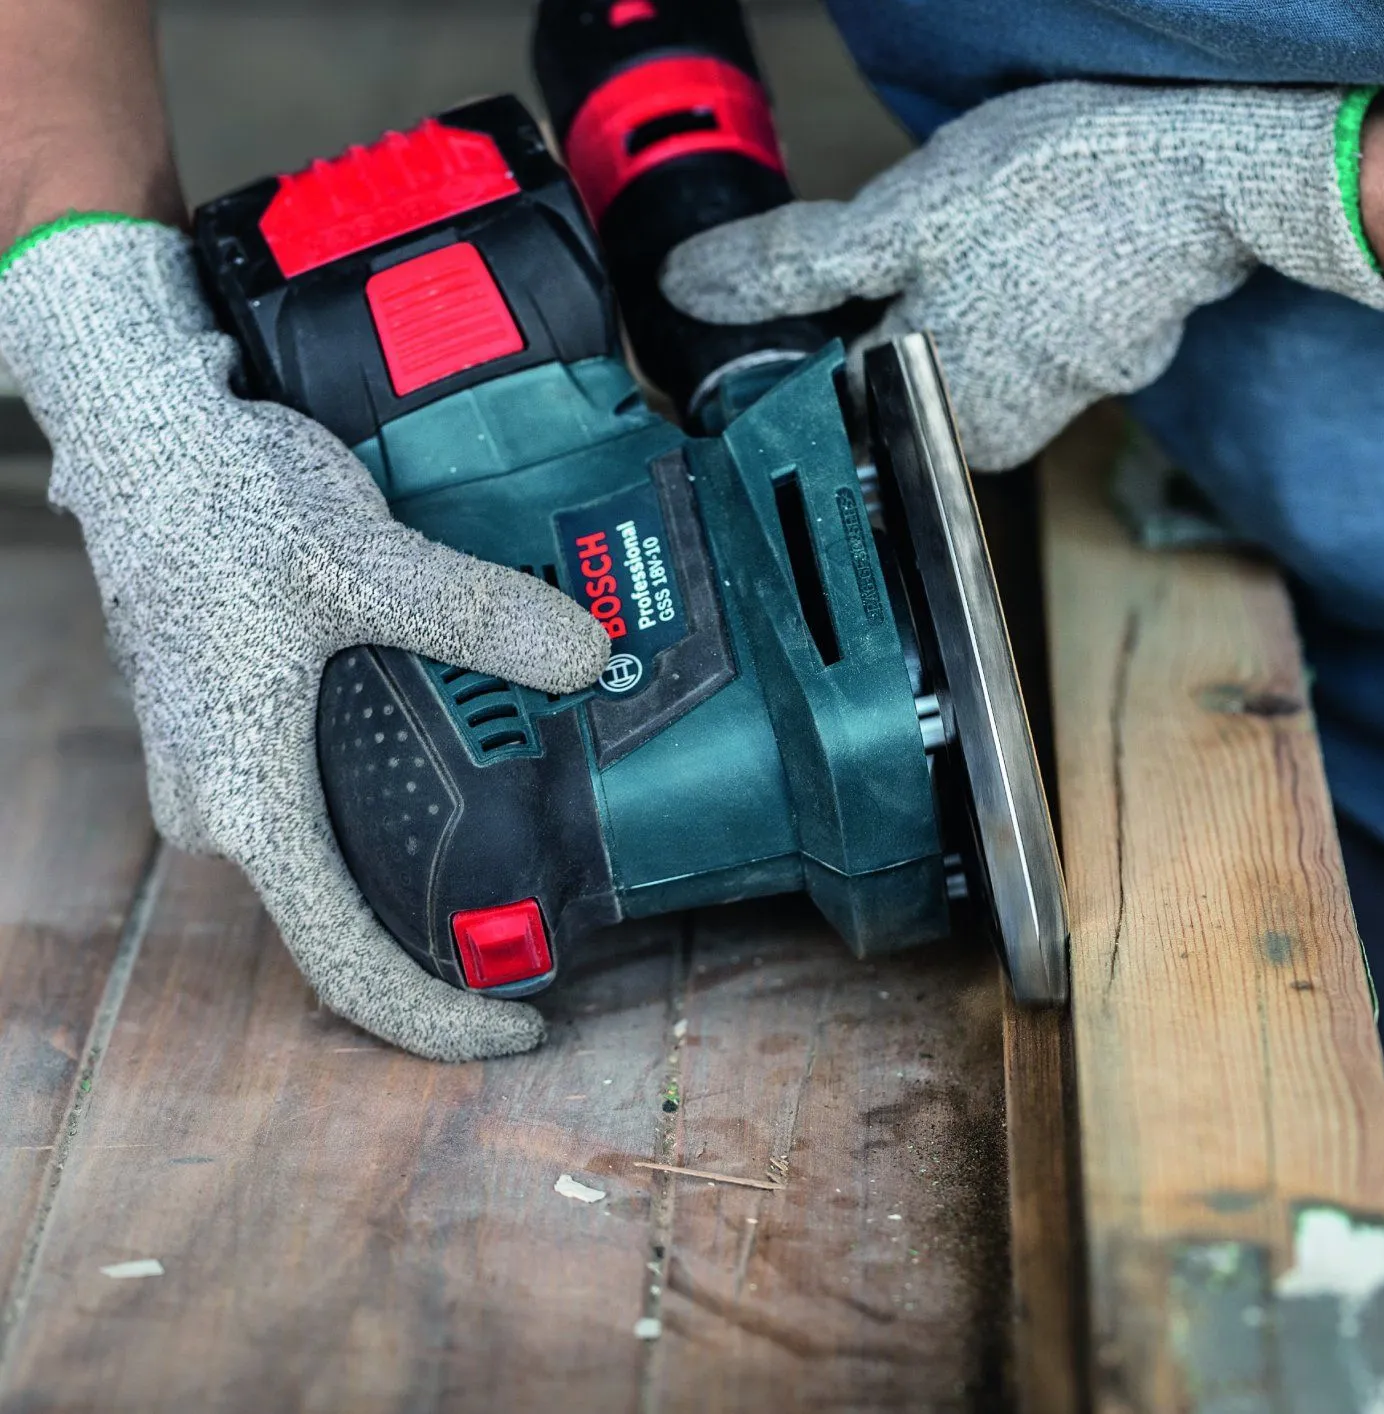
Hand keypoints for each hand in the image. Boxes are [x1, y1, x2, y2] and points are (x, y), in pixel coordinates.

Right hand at [0, 219, 610, 1060]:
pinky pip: (325, 796)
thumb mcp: (363, 561)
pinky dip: (399, 794)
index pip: (347, 965)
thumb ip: (477, 616)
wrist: (141, 435)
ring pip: (338, 853)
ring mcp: (221, 771)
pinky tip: (470, 751)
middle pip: (349, 916)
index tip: (520, 1026)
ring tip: (530, 827)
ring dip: (428, 854)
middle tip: (557, 908)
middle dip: (450, 927)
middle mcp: (223, 807)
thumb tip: (589, 656)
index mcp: (246, 802)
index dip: (437, 1016)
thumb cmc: (216, 503)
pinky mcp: (236, 727)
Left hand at [663, 80, 1383, 469]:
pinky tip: (1035, 239)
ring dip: (953, 291)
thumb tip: (691, 292)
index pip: (827, 396)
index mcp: (928, 418)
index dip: (802, 335)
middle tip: (906, 233)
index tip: (812, 280)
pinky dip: (1019, 288)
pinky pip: (1029, 331)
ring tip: (982, 227)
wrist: (1202, 174)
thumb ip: (788, 267)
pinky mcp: (1106, 360)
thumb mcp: (893, 219)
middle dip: (883, 309)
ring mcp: (1057, 400)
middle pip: (895, 377)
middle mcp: (993, 437)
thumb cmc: (1056, 197)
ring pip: (962, 348)